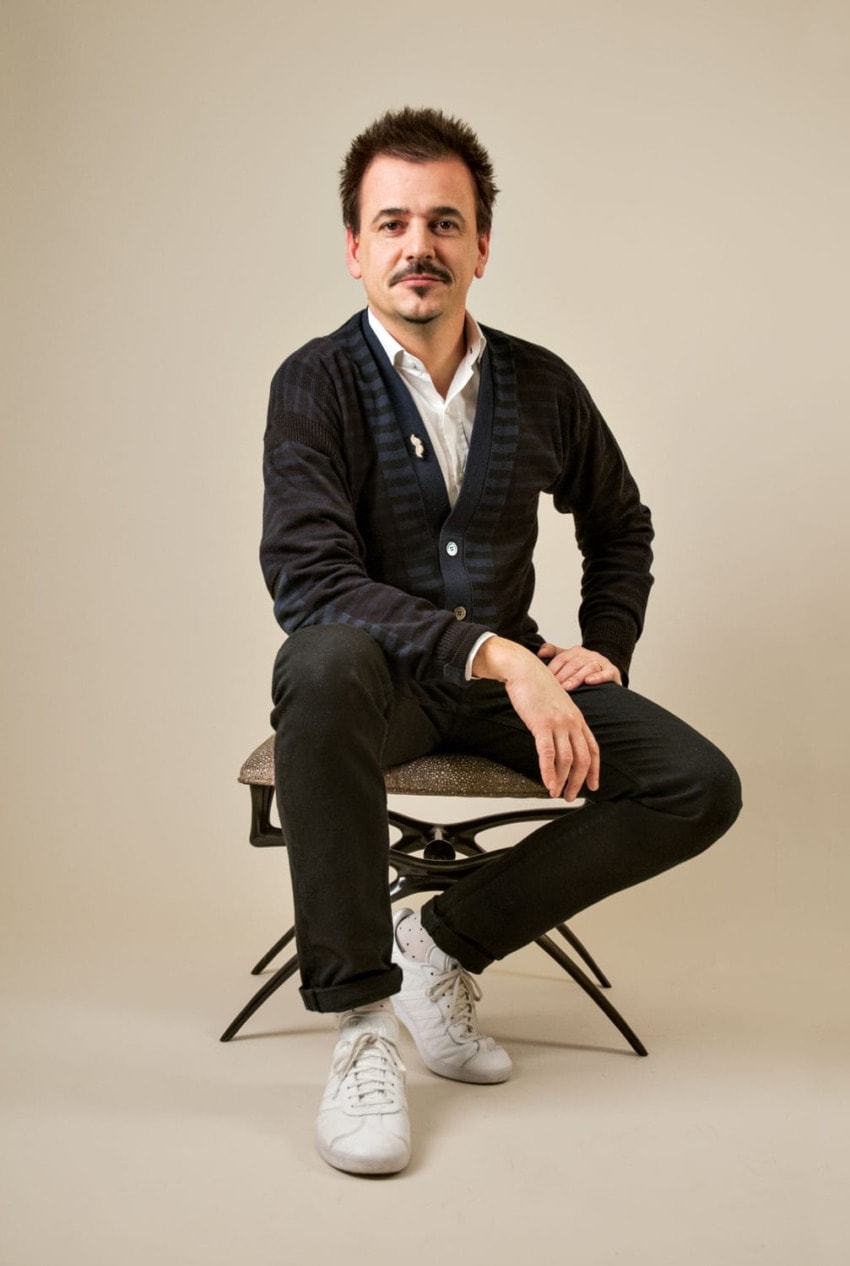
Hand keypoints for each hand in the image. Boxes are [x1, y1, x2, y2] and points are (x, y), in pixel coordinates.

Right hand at [472, 637, 599, 801]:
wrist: (524, 669)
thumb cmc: (537, 686)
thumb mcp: (557, 704)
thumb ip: (563, 721)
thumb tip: (561, 739)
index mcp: (577, 718)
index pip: (593, 749)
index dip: (594, 771)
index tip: (593, 786)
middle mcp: (572, 722)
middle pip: (583, 759)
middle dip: (578, 782)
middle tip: (571, 796)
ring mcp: (558, 723)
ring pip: (567, 760)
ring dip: (563, 781)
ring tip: (556, 792)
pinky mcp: (542, 724)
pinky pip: (548, 753)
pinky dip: (549, 772)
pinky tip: (548, 782)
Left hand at [537, 643, 621, 691]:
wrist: (607, 668)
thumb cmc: (583, 667)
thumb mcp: (568, 658)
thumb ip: (553, 653)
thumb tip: (540, 653)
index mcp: (576, 651)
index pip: (561, 659)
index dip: (552, 669)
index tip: (543, 680)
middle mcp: (588, 655)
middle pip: (573, 664)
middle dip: (562, 676)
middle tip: (553, 688)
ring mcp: (600, 662)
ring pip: (588, 667)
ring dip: (576, 678)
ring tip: (567, 688)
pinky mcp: (612, 671)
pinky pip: (606, 673)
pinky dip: (598, 677)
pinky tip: (589, 682)